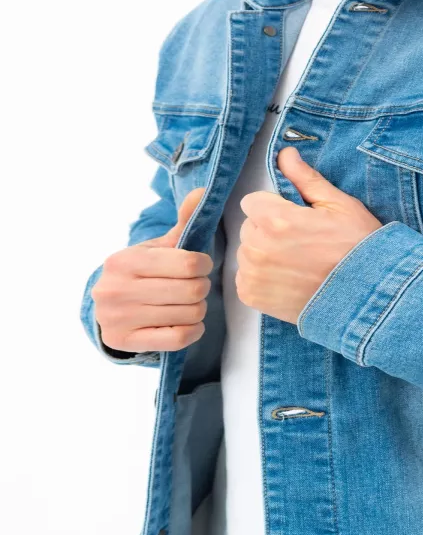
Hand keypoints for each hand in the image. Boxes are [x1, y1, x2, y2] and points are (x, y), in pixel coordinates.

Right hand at [92, 186, 212, 352]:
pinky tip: (188, 322)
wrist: (107, 306)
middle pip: (192, 290)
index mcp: (125, 260)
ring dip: (198, 309)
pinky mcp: (125, 342)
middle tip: (196, 286)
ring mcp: (118, 319)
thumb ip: (183, 221)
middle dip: (202, 287)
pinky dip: (193, 330)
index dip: (204, 265)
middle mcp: (116, 290)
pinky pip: (179, 339)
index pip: (189, 264)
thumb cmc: (142, 272)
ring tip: (190, 303)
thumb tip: (201, 192)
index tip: (200, 266)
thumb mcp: (158, 247)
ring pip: (188, 314)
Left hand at [235, 145, 384, 324]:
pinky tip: (289, 278)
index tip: (294, 217)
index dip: (273, 206)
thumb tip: (286, 154)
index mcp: (277, 219)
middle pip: (250, 227)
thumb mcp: (339, 205)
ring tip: (297, 262)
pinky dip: (262, 277)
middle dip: (269, 229)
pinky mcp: (253, 297)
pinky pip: (246, 277)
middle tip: (300, 241)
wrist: (367, 295)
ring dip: (264, 253)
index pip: (252, 201)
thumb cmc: (357, 247)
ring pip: (247, 252)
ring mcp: (253, 275)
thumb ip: (305, 178)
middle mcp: (259, 247)